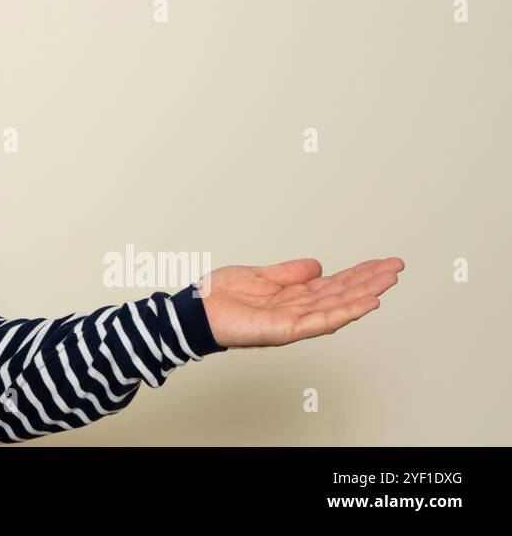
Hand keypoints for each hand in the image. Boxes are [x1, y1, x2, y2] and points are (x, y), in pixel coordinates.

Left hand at [198, 257, 403, 348]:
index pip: (334, 284)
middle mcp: (298, 310)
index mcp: (294, 296)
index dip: (359, 274)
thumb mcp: (261, 276)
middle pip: (341, 294)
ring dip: (365, 293)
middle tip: (397, 267)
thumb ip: (290, 273)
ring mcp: (294, 321)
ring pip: (338, 306)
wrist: (195, 311)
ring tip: (390, 280)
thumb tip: (319, 265)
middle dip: (370, 280)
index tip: (383, 263)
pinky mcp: (285, 329)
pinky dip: (346, 311)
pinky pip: (321, 321)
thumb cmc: (221, 298)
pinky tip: (368, 302)